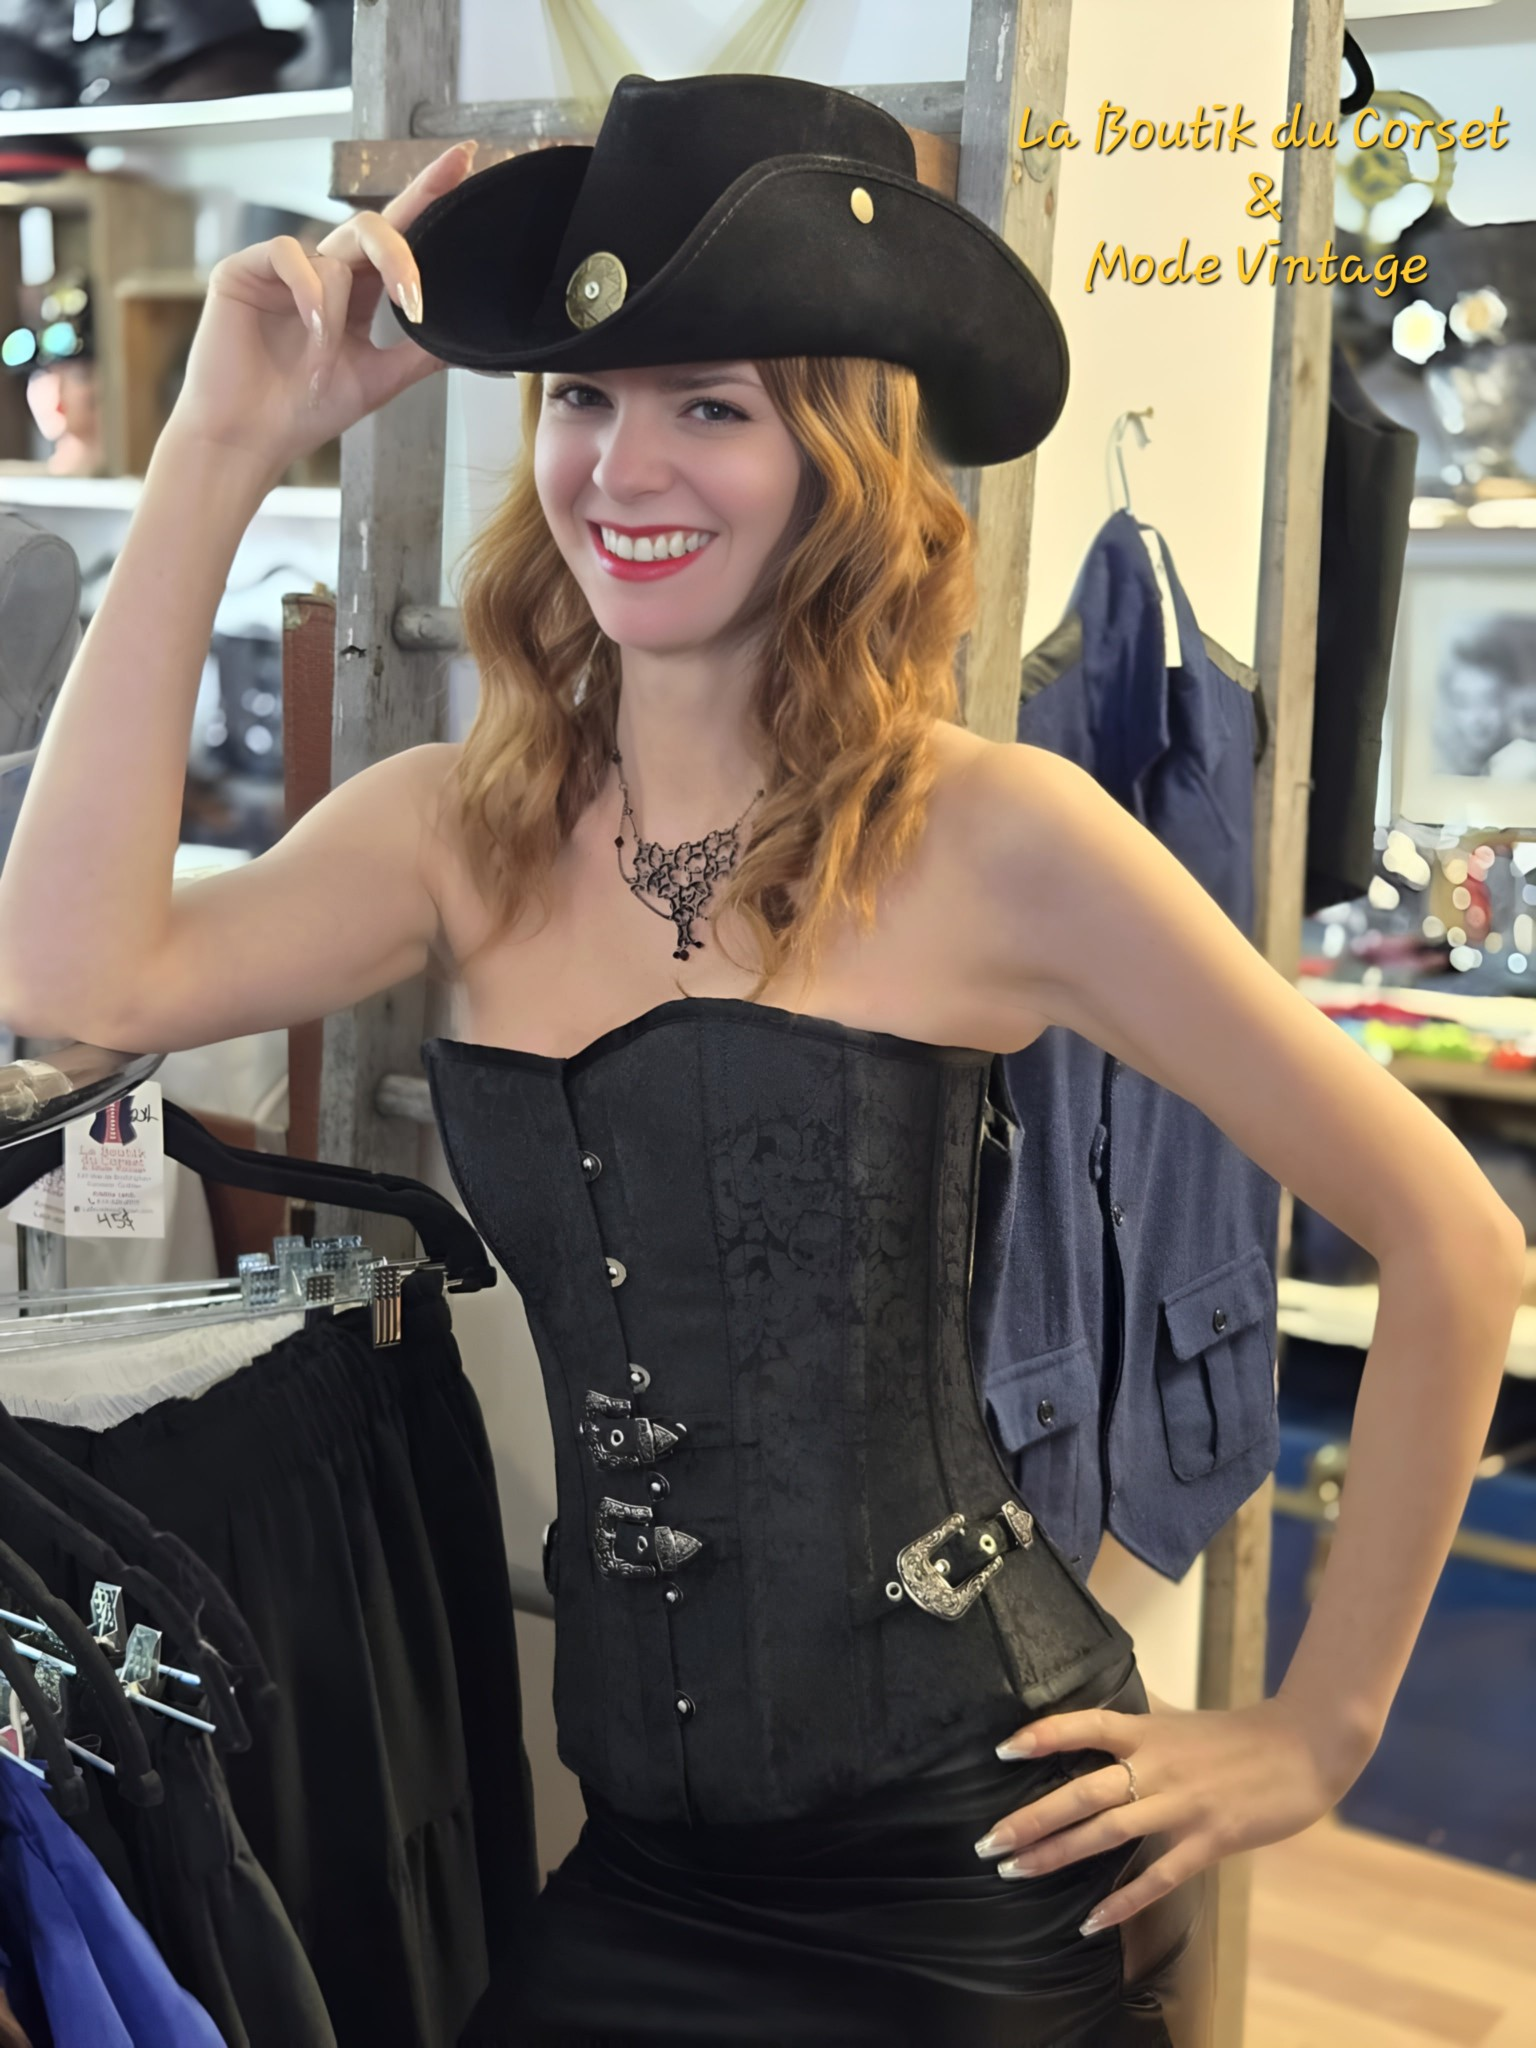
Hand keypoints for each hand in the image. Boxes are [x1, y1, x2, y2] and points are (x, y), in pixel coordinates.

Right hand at [166, 141, 477, 481]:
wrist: (249, 439)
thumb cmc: (302, 411)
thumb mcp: (378, 380)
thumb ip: (420, 353)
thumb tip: (473, 338)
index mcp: (356, 290)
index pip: (398, 233)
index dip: (428, 194)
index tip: (465, 160)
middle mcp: (322, 270)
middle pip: (372, 228)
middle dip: (399, 255)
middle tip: (413, 298)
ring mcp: (283, 268)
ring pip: (334, 256)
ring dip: (338, 314)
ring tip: (326, 360)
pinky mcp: (245, 268)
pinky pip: (291, 255)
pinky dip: (310, 296)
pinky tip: (311, 332)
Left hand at [975, 1694, 1357, 1937]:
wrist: (1303, 1748)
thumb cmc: (1237, 1735)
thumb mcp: (1180, 1718)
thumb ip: (1139, 1720)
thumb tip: (1096, 1711)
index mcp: (1148, 1731)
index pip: (1085, 1725)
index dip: (1043, 1735)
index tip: (1002, 1751)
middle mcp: (1157, 1766)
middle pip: (1082, 1791)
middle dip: (1031, 1817)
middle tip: (988, 1840)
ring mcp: (1182, 1805)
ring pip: (1108, 1832)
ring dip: (1058, 1853)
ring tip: (1015, 1870)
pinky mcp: (1209, 1841)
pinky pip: (1158, 1876)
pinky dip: (1122, 1900)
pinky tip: (1090, 1921)